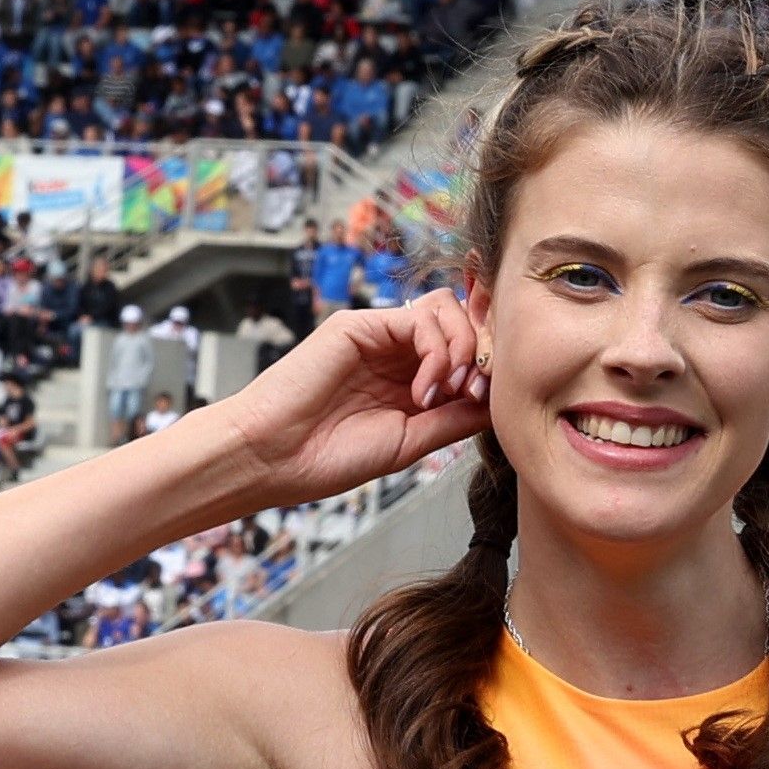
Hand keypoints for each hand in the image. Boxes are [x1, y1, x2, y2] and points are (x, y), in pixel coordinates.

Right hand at [208, 291, 492, 510]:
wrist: (272, 458)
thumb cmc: (325, 459)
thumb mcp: (408, 443)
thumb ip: (452, 419)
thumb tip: (497, 402)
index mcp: (407, 381)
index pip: (464, 351)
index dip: (487, 367)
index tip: (487, 402)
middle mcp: (395, 353)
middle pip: (462, 321)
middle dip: (482, 351)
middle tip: (475, 392)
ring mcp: (377, 336)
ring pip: (447, 309)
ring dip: (462, 348)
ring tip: (448, 391)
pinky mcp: (360, 325)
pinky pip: (420, 318)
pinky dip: (437, 351)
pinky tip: (424, 390)